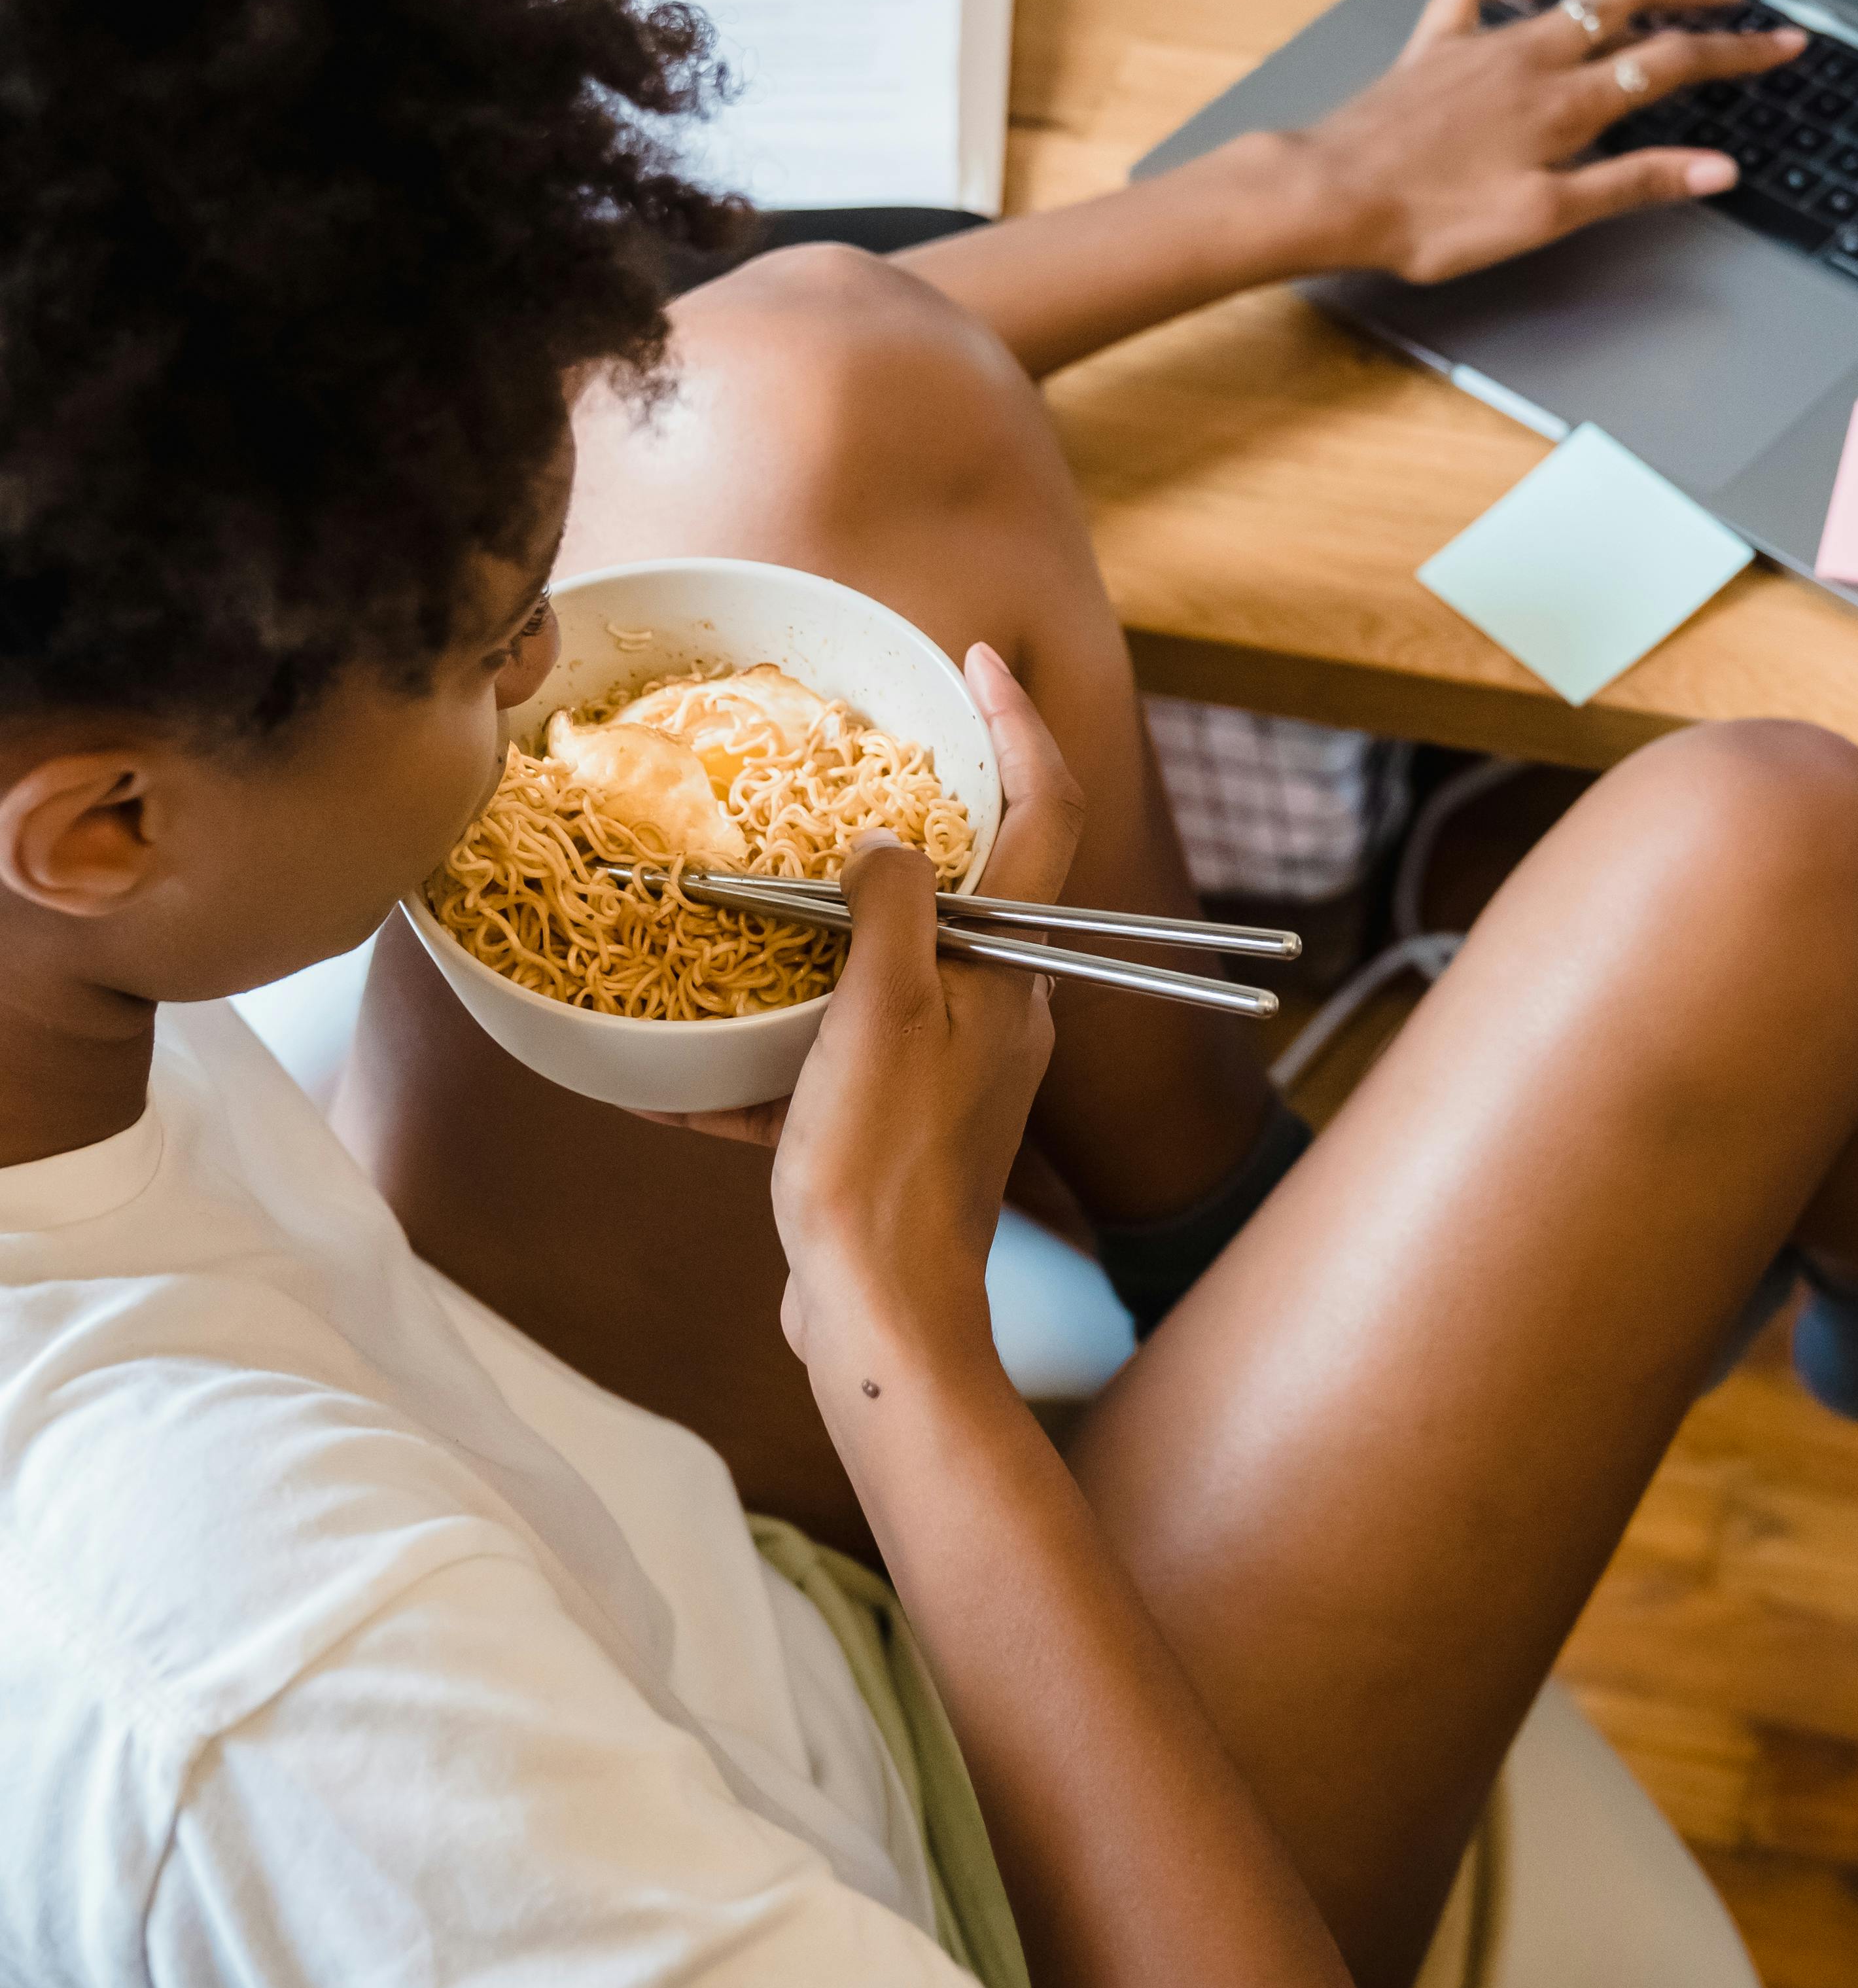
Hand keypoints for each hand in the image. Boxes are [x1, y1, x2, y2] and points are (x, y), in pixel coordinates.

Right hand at [659, 645, 1084, 1386]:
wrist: (879, 1327)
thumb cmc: (880, 1166)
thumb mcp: (880, 1014)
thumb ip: (892, 910)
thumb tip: (890, 835)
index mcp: (1009, 968)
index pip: (1042, 810)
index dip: (1016, 723)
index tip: (974, 660)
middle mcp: (999, 1009)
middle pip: (966, 884)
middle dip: (900, 829)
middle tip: (830, 778)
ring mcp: (953, 1071)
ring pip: (887, 972)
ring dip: (814, 950)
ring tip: (732, 925)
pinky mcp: (901, 1128)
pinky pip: (836, 1059)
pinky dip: (772, 1059)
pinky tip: (687, 1080)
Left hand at [1280, 0, 1804, 282]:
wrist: (1332, 194)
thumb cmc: (1432, 218)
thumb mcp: (1546, 216)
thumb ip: (1634, 182)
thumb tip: (1714, 168)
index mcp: (1567, 102)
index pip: (1672, 63)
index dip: (1736, 53)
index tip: (1785, 44)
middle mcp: (1531, 56)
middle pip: (1629, 3)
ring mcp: (1481, 42)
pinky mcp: (1434, 46)